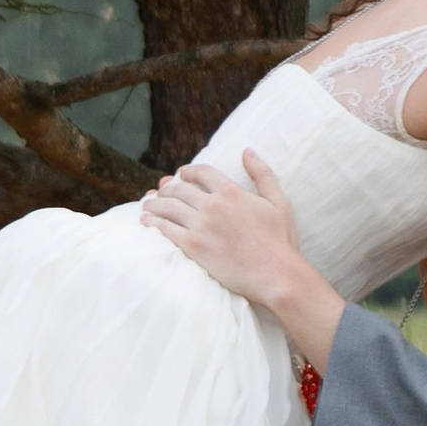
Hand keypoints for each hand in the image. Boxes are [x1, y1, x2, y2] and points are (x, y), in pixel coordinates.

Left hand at [140, 150, 304, 303]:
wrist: (276, 274)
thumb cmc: (280, 241)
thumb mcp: (278, 202)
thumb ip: (263, 174)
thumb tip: (248, 151)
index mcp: (232, 192)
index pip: (202, 172)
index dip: (188, 171)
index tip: (181, 174)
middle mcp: (213, 205)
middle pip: (180, 189)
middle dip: (167, 188)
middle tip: (161, 192)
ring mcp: (201, 226)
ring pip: (168, 207)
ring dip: (154, 204)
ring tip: (147, 205)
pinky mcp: (193, 247)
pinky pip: (165, 230)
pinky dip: (152, 223)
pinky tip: (146, 222)